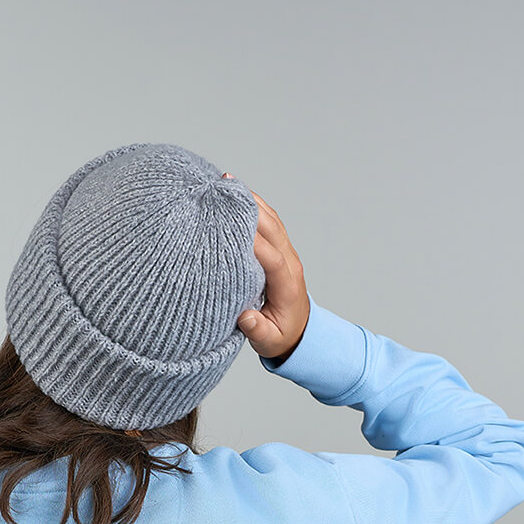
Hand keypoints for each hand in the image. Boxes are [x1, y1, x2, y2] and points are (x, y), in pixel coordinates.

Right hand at [223, 173, 309, 363]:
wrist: (296, 331)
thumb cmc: (280, 335)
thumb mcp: (269, 341)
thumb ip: (258, 330)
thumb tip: (246, 318)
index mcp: (288, 286)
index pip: (273, 259)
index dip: (255, 243)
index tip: (231, 228)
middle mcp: (290, 264)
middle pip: (274, 230)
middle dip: (251, 210)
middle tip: (226, 192)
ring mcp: (287, 253)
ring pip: (272, 220)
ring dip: (252, 201)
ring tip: (228, 182)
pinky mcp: (280, 248)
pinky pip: (269, 221)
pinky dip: (254, 205)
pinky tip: (237, 193)